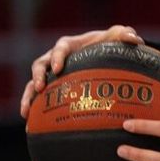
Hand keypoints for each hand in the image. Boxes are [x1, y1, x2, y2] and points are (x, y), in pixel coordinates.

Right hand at [20, 25, 142, 117]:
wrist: (103, 54)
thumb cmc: (109, 43)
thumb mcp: (118, 35)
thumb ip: (125, 34)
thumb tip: (133, 38)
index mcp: (69, 45)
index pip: (60, 48)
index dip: (57, 57)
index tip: (58, 68)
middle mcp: (54, 58)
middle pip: (39, 65)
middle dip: (37, 76)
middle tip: (39, 88)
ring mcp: (50, 74)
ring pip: (32, 83)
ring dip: (28, 96)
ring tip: (26, 112)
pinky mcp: (50, 87)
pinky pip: (37, 98)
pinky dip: (32, 109)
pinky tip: (29, 125)